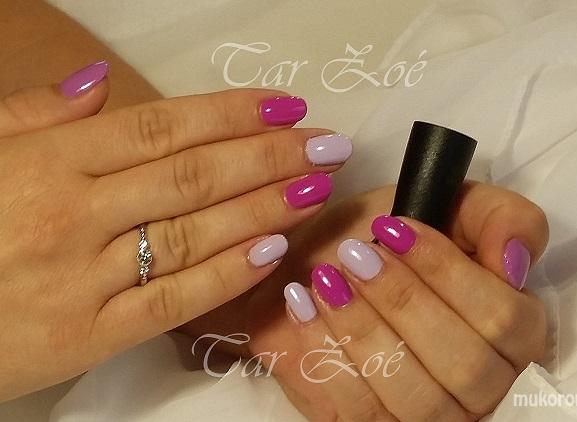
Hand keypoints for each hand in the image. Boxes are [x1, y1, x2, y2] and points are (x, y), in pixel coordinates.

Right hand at [0, 63, 352, 400]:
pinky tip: (274, 250)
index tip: (287, 109)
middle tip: (327, 145)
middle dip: (270, 157)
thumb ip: (36, 115)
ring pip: (194, 233)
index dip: (233, 114)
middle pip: (194, 176)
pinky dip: (227, 274)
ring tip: (316, 188)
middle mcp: (74, 214)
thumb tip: (99, 82)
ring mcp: (84, 277)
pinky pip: (173, 300)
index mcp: (49, 163)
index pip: (162, 127)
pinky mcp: (89, 336)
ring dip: (265, 207)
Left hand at [242, 182, 547, 420]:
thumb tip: (513, 259)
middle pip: (465, 366)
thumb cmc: (383, 237)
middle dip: (402, 301)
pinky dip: (323, 354)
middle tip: (355, 254)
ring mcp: (427, 414)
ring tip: (325, 278)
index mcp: (511, 331)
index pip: (506, 319)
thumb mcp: (440, 204)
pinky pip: (356, 412)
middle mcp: (479, 385)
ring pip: (413, 398)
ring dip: (362, 330)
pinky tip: (302, 306)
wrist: (315, 264)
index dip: (448, 273)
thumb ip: (499, 216)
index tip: (393, 229)